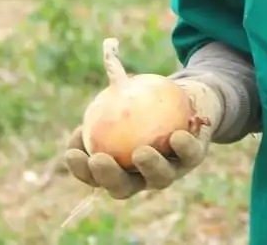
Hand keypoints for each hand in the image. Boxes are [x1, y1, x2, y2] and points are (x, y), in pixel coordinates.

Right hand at [63, 78, 222, 199]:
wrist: (185, 98)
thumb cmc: (145, 99)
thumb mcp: (124, 96)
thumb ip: (107, 98)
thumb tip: (95, 78)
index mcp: (119, 167)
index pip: (95, 176)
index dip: (81, 171)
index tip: (72, 154)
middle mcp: (143, 176)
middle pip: (123, 187)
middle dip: (109, 178)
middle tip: (99, 160)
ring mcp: (169, 170)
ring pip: (158, 178)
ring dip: (149, 167)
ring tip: (140, 152)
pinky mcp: (194, 158)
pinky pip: (189, 154)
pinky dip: (183, 146)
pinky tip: (177, 135)